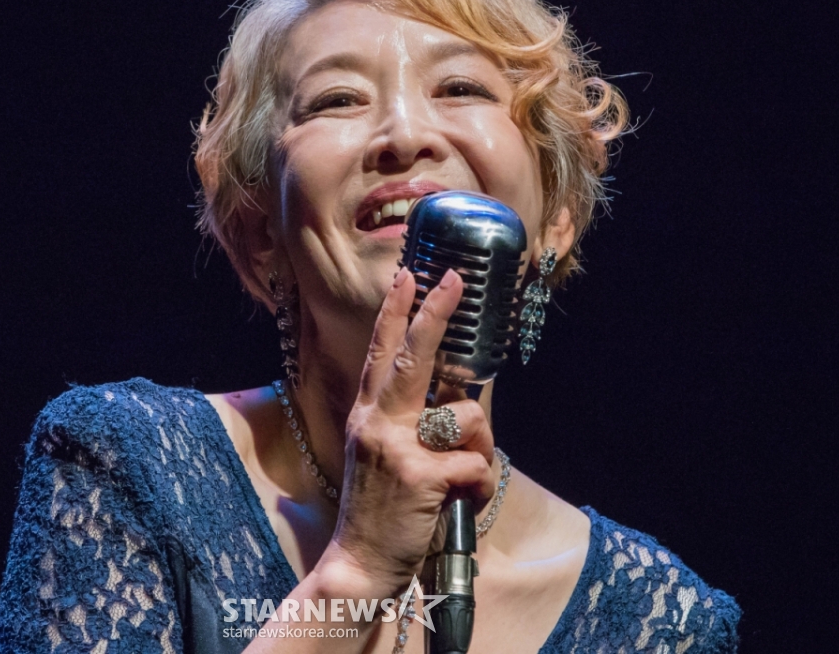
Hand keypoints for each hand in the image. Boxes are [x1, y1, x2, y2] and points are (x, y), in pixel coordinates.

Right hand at [317, 267, 496, 596]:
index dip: (396, 312)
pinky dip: (479, 487)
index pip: (380, 353)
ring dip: (479, 445)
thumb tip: (460, 404)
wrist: (359, 563)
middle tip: (453, 279)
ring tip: (461, 477)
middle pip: (410, 357)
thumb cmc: (380, 511)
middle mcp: (376, 424)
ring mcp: (396, 448)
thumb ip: (412, 427)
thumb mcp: (383, 459)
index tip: (409, 275)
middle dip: (434, 314)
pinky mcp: (420, 475)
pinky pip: (475, 463)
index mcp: (368, 417)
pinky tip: (461, 502)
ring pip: (464, 417)